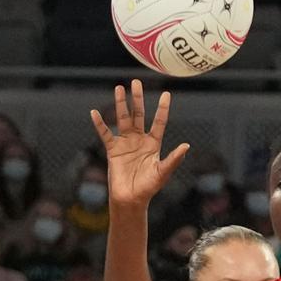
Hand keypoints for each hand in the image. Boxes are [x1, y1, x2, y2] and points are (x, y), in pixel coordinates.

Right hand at [91, 80, 188, 206]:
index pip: (159, 122)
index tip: (166, 94)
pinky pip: (105, 133)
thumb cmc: (149, 187)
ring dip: (120, 104)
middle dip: (138, 99)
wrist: (131, 198)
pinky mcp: (113, 149)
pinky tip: (95, 112)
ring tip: (119, 88)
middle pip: (139, 114)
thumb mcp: (163, 172)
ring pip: (123, 119)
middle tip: (137, 82)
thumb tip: (186, 145)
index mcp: (154, 144)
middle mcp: (139, 140)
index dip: (162, 109)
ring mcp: (125, 143)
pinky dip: (99, 124)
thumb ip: (174, 158)